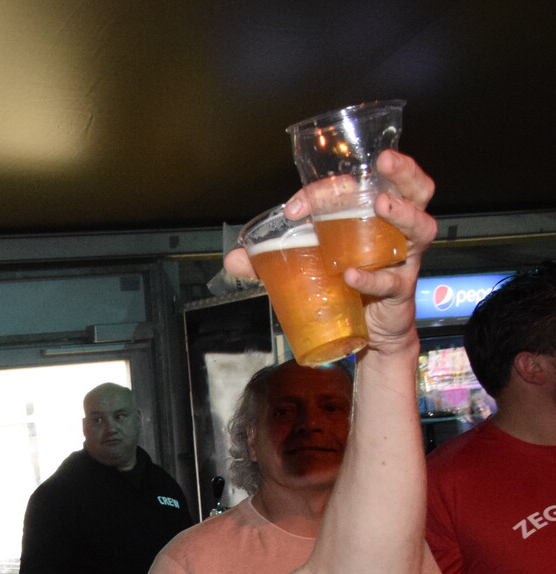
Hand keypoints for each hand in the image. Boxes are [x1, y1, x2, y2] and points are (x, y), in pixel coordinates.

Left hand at [222, 150, 435, 353]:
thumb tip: (233, 258)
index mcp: (371, 218)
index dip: (327, 190)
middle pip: (414, 191)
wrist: (368, 334)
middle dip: (403, 171)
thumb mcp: (305, 269)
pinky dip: (371, 277)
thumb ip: (270, 262)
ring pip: (420, 227)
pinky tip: (351, 275)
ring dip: (403, 213)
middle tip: (384, 160)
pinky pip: (392, 281)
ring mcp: (403, 260)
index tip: (296, 206)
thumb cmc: (343, 287)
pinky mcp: (400, 291)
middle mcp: (394, 232)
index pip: (359, 188)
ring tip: (382, 204)